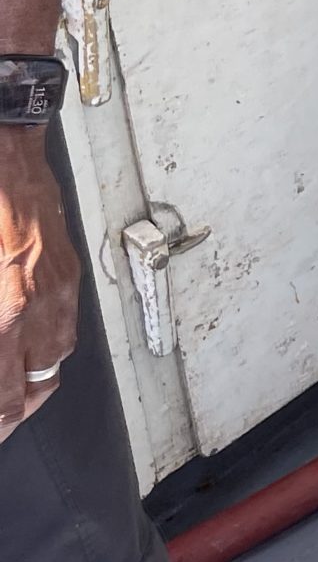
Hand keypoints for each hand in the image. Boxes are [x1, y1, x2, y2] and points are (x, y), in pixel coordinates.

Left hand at [0, 130, 79, 440]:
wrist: (5, 146)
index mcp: (6, 307)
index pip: (4, 394)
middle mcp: (38, 302)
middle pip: (37, 387)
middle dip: (14, 415)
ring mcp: (59, 283)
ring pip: (56, 357)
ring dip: (32, 381)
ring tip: (10, 391)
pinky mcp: (68, 265)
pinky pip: (64, 321)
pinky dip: (46, 343)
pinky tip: (25, 342)